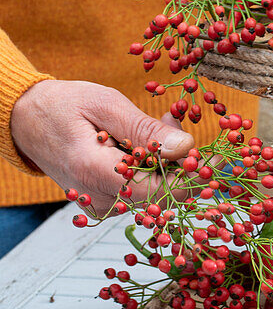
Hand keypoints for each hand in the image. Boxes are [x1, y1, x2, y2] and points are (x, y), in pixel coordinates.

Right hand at [10, 79, 194, 215]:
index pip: (159, 192)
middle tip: (173, 118)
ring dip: (165, 158)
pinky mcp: (105, 202)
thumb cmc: (64, 106)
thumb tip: (186, 148)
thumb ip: (145, 129)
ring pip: (153, 190)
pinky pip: (140, 189)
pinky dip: (150, 164)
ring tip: (156, 122)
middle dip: (178, 157)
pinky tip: (143, 138)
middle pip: (161, 192)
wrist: (26, 121)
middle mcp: (99, 199)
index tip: (210, 149)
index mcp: (95, 173)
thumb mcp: (105, 104)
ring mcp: (101, 204)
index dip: (190, 173)